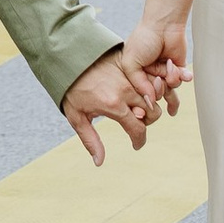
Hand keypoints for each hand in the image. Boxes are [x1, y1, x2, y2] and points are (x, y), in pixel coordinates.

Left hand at [61, 51, 152, 166]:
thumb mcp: (77, 117)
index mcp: (114, 105)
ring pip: (153, 96)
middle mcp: (126, 91)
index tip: (136, 145)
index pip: (138, 129)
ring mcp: (130, 77)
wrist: (69, 60)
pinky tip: (139, 94)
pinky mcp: (130, 66)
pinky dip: (150, 89)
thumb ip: (90, 140)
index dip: (139, 141)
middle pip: (153, 112)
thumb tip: (99, 162)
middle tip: (135, 124)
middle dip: (147, 122)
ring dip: (150, 106)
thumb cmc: (71, 90)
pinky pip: (150, 80)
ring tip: (136, 110)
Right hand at [120, 14, 189, 109]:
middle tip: (160, 78)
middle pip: (157, 93)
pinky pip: (182, 80)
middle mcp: (150, 73)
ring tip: (169, 68)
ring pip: (171, 89)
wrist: (163, 24)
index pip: (142, 93)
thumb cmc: (143, 39)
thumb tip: (149, 101)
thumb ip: (137, 84)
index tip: (149, 87)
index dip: (147, 95)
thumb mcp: (130, 63)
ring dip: (172, 80)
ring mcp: (164, 71)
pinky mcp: (177, 68)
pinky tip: (180, 69)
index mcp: (136, 73)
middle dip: (160, 88)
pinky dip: (183, 76)